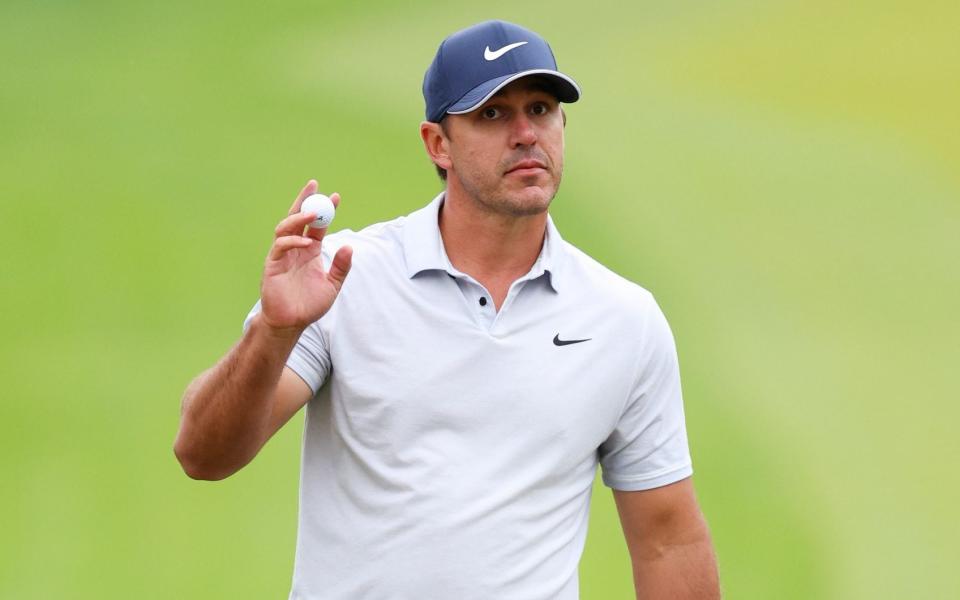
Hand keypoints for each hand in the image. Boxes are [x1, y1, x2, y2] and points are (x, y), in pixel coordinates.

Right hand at [259, 180, 352, 332]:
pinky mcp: (273, 264)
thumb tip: (349, 246)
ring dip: (298, 217)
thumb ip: (341, 267)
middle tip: (315, 186)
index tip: (336, 196)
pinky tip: (307, 242)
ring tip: (313, 211)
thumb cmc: (310, 305)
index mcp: (310, 251)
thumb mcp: (332, 285)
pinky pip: (281, 246)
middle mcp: (295, 249)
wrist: (292, 323)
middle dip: (305, 200)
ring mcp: (282, 255)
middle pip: (297, 218)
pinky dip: (293, 241)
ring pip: (286, 227)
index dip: (326, 210)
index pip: (317, 225)